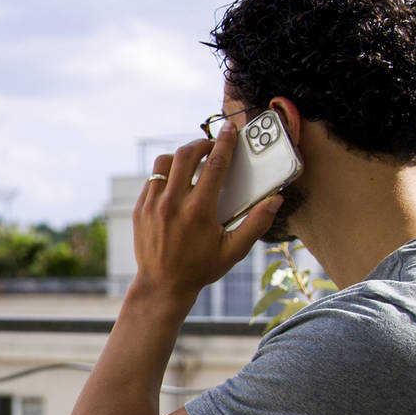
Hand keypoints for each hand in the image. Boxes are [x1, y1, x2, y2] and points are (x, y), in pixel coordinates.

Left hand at [132, 122, 280, 302]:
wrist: (162, 285)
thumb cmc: (200, 269)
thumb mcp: (234, 251)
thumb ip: (256, 224)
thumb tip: (275, 200)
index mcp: (199, 211)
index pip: (215, 164)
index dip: (225, 142)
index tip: (231, 128)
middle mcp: (173, 203)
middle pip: (187, 154)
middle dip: (202, 143)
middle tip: (212, 146)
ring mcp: (153, 205)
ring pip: (164, 162)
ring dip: (180, 156)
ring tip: (193, 162)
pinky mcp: (140, 209)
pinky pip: (152, 180)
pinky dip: (166, 174)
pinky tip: (177, 182)